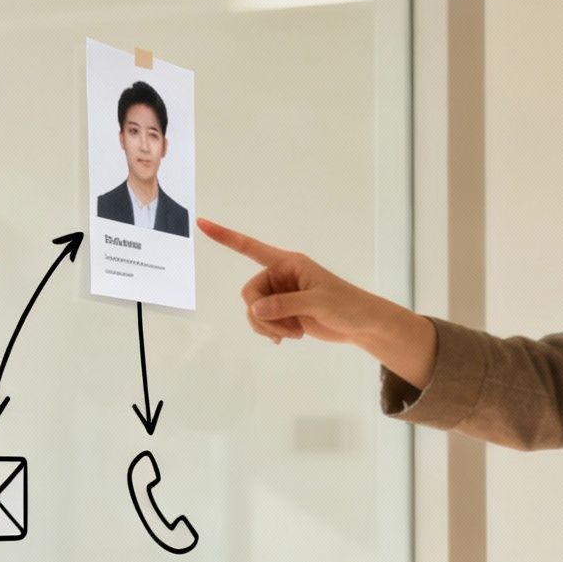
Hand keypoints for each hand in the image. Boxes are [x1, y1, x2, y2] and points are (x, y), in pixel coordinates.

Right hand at [197, 217, 386, 345]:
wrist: (361, 325)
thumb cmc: (346, 305)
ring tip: (294, 333)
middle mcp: (280, 276)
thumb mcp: (317, 303)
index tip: (201, 223)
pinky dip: (271, 332)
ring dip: (269, 326)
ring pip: (254, 310)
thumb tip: (254, 310)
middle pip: (250, 292)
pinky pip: (262, 322)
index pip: (251, 247)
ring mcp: (281, 295)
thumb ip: (284, 305)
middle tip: (288, 327)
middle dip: (263, 314)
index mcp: (288, 263)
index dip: (226, 236)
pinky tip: (287, 338)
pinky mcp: (284, 313)